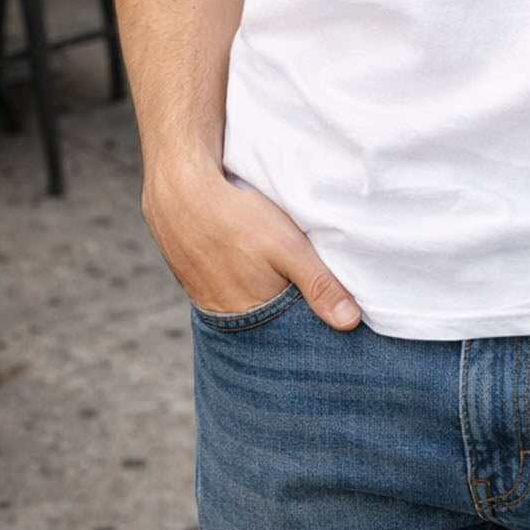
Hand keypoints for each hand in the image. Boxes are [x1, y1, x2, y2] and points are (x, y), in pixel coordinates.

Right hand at [142, 162, 362, 329]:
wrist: (178, 194)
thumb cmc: (236, 219)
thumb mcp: (288, 247)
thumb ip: (319, 284)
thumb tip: (350, 322)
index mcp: (253, 316)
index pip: (289, 335)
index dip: (308, 326)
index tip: (329, 321)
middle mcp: (228, 318)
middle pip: (267, 325)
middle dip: (287, 316)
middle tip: (305, 297)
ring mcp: (208, 301)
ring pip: (247, 309)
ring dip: (264, 300)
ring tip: (277, 280)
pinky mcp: (196, 283)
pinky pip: (227, 294)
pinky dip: (242, 286)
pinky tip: (248, 267)